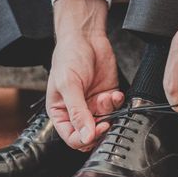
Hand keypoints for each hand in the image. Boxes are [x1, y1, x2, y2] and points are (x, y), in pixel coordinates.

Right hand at [46, 0, 123, 149]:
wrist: (86, 38)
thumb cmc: (69, 58)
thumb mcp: (69, 86)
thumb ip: (77, 113)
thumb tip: (85, 137)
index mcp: (60, 112)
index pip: (71, 138)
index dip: (84, 139)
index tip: (95, 130)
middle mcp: (77, 111)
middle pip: (90, 134)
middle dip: (99, 128)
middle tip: (105, 120)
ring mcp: (92, 104)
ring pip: (105, 122)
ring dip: (109, 112)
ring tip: (106, 98)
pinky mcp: (107, 96)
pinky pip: (115, 108)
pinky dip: (117, 102)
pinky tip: (114, 93)